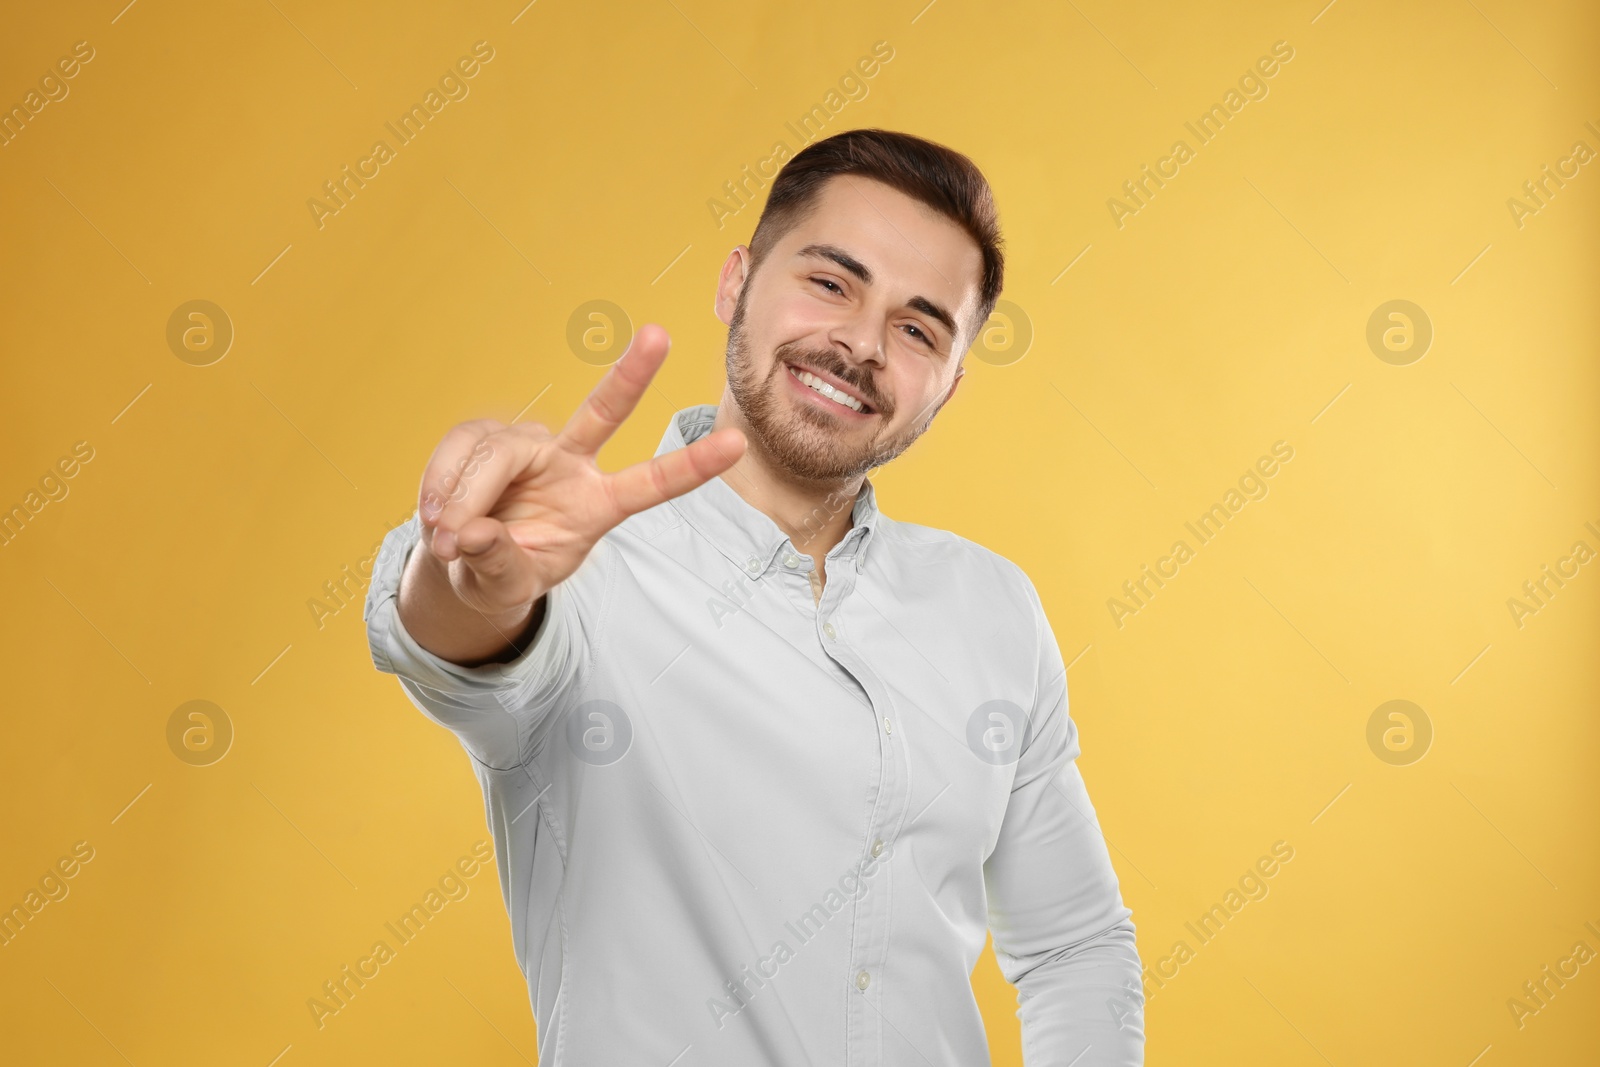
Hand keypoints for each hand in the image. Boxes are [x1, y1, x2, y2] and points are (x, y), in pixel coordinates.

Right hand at [415, 324, 745, 620]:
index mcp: (597, 506)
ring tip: (449, 539)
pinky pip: (460, 451)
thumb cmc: (502, 573)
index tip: (736, 445)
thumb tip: (474, 533)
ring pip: (499, 454)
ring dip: (465, 497)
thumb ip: (498, 564)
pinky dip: (441, 484)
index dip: (691, 466)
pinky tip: (434, 513)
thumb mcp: (506, 587)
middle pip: (603, 413)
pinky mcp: (486, 438)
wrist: (463, 560)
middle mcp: (570, 464)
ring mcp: (529, 446)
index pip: (650, 484)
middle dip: (632, 375)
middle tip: (659, 336)